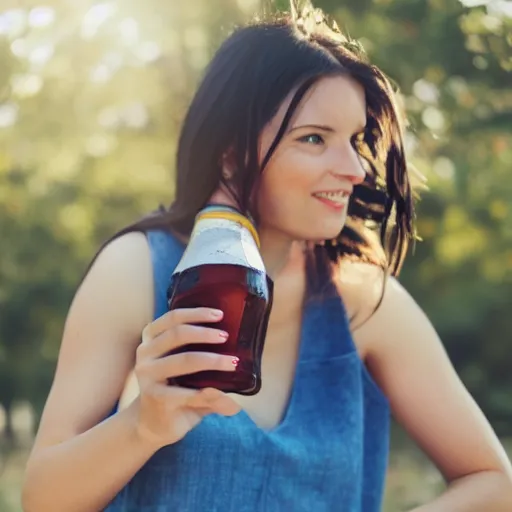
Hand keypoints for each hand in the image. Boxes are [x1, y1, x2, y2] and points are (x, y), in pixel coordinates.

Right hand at [132, 307, 241, 448]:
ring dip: (213, 360)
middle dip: (205, 333)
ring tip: (233, 362)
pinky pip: (190, 394)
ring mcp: (149, 377)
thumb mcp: (186, 368)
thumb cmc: (174, 389)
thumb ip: (205, 355)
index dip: (196, 313)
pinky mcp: (157, 399)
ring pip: (184, 360)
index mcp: (152, 340)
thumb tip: (241, 353)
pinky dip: (213, 395)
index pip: (172, 318)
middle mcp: (146, 354)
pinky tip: (231, 400)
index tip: (219, 314)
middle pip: (177, 334)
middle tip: (226, 336)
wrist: (152, 425)